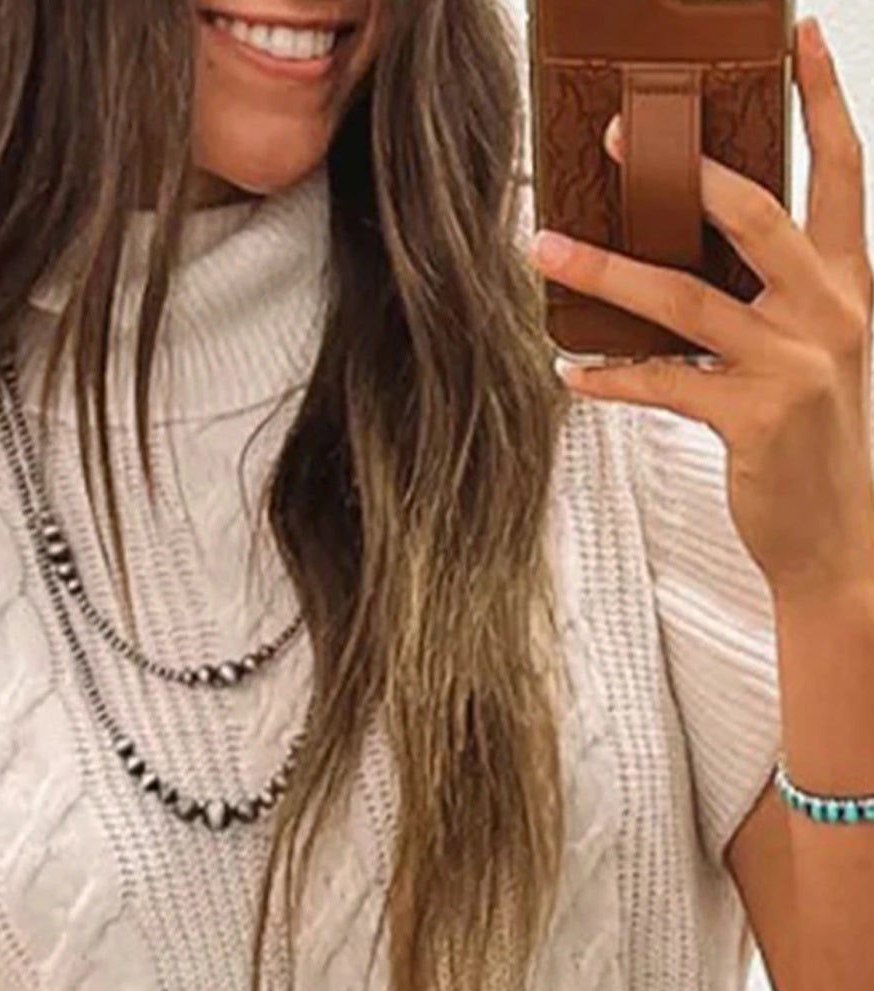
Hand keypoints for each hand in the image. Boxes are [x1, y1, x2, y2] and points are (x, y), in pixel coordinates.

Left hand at [528, 13, 873, 600]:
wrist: (839, 541)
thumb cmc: (813, 445)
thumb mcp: (813, 357)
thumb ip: (772, 301)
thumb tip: (687, 253)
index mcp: (850, 287)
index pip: (842, 174)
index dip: (822, 102)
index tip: (798, 37)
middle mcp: (831, 313)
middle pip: (757, 213)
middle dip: (689, 168)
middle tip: (625, 132)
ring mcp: (795, 364)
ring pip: (687, 297)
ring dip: (607, 270)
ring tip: (546, 244)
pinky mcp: (756, 417)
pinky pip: (665, 382)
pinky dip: (612, 376)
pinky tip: (569, 370)